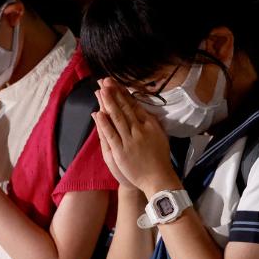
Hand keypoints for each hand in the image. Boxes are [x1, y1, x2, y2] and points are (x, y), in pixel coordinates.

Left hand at [93, 78, 179, 195]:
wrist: (157, 178)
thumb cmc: (158, 157)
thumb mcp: (159, 135)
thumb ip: (150, 121)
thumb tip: (140, 108)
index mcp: (149, 124)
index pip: (134, 105)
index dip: (123, 93)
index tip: (115, 83)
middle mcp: (140, 130)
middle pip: (124, 108)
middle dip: (114, 93)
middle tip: (105, 81)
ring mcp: (130, 140)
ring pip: (117, 118)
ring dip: (108, 103)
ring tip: (101, 90)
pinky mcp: (121, 151)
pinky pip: (111, 135)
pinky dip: (104, 124)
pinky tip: (99, 113)